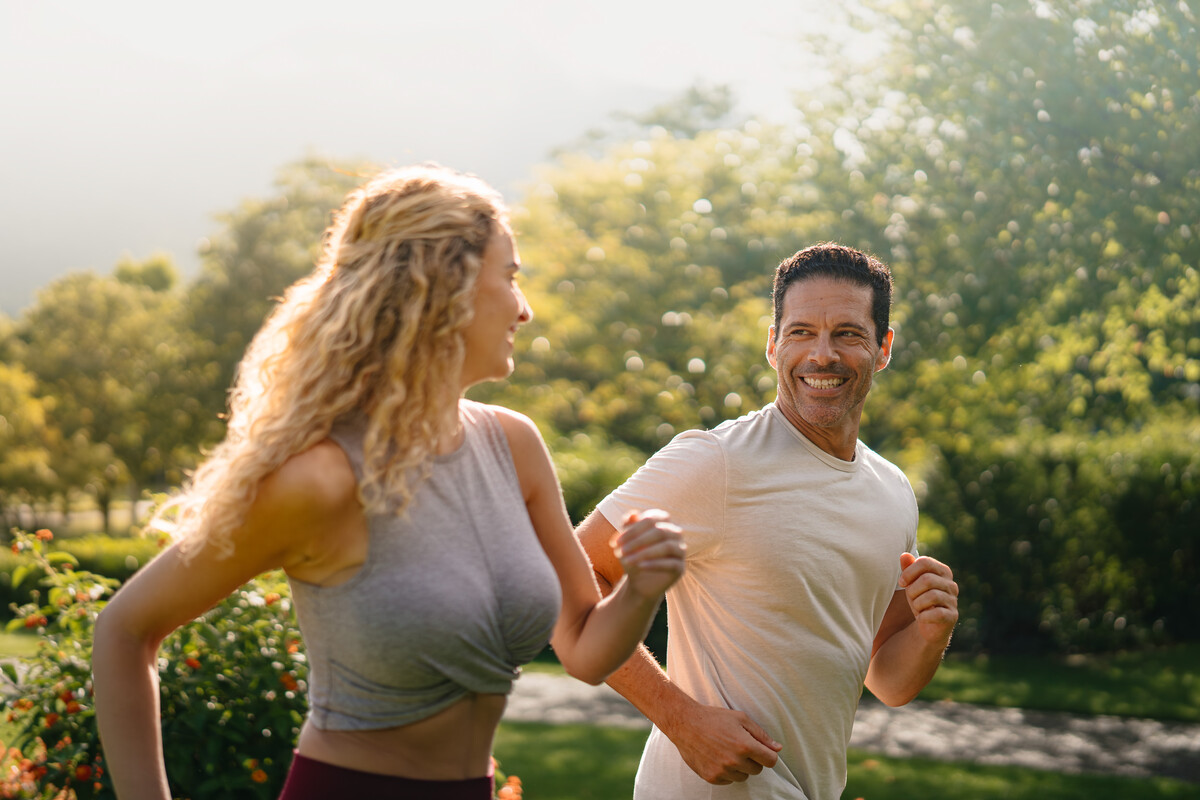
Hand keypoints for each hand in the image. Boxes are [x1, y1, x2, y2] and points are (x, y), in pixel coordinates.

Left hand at [612, 510, 685, 599]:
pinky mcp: (680, 567)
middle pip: (660, 531)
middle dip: (638, 541)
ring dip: (645, 553)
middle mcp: (675, 534)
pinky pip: (671, 564)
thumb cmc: (633, 555)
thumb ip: (628, 526)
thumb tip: (631, 515)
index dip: (633, 529)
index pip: (651, 519)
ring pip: (667, 546)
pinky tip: (640, 566)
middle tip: (621, 551)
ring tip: (628, 561)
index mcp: (663, 522)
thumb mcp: (626, 541)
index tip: (616, 542)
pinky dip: (654, 564)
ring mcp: (680, 550)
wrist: (638, 581)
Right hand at [665, 703, 781, 784]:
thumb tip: (777, 748)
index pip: (770, 761)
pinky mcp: (712, 777)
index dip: (768, 755)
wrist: (685, 724)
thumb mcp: (741, 718)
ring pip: (743, 776)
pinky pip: (729, 780)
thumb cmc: (714, 718)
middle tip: (740, 746)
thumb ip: (761, 735)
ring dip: (740, 767)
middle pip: (758, 770)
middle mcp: (734, 761)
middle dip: (753, 759)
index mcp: (744, 745)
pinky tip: (718, 757)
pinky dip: (727, 772)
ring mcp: (722, 771)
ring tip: (727, 751)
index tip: (762, 750)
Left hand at [898, 553, 958, 645]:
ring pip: (932, 596)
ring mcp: (953, 600)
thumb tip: (904, 555)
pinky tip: (921, 617)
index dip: (909, 572)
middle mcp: (951, 584)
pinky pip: (937, 613)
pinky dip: (924, 616)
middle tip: (911, 598)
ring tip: (917, 608)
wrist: (928, 624)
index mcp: (942, 571)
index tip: (902, 582)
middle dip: (912, 590)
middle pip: (927, 579)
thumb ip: (908, 568)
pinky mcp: (952, 616)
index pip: (925, 562)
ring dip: (917, 603)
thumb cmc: (919, 598)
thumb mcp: (911, 582)